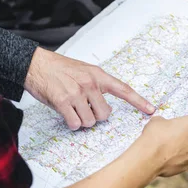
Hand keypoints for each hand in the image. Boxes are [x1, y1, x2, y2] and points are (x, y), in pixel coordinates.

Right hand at [25, 48, 155, 129]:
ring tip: (72, 108)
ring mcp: (76, 93)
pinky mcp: (63, 102)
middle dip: (96, 116)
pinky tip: (66, 114)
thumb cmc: (59, 69)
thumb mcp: (83, 71)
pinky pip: (75, 123)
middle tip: (85, 109)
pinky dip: (72, 123)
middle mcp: (90, 83)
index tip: (151, 110)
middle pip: (105, 115)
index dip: (138, 101)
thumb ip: (97, 85)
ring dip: (82, 120)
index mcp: (98, 75)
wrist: (35, 64)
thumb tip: (105, 107)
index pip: (123, 89)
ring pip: (90, 121)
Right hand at [142, 114, 187, 176]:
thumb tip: (164, 125)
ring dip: (184, 147)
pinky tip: (167, 157)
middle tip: (173, 135)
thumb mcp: (158, 120)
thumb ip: (167, 122)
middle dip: (187, 134)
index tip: (186, 122)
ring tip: (168, 147)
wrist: (149, 157)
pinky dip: (179, 158)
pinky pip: (185, 159)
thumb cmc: (155, 135)